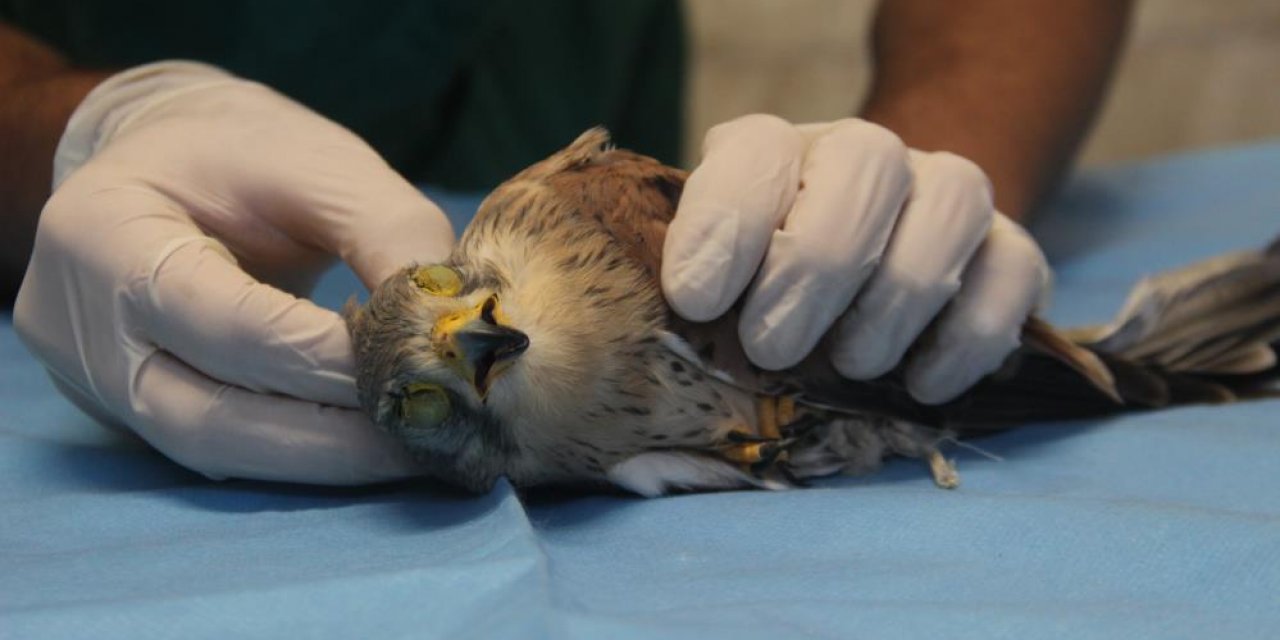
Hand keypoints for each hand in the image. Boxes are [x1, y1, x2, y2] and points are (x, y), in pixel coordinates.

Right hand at [14, 62, 453, 483]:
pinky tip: (370, 445)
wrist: (161, 168)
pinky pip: (222, 449)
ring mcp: (101, 383)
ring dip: (324, 460)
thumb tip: (454, 324)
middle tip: (432, 435)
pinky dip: (302, 452)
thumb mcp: (316, 161)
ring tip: (414, 450)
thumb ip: (387, 231)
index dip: (332, 360)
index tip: (425, 371)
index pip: (229, 325)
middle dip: (334, 436)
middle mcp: (84, 328)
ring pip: (215, 451)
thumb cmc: (241, 155)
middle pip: (210, 415)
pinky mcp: (137, 415)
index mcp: (107, 237)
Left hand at [662, 114, 1049, 403]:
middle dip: (813, 269)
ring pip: (948, 214)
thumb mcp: (714, 276)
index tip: (698, 300)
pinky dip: (966, 338)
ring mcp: (946, 195)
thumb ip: (699, 287)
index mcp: (778, 151)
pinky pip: (1012, 275)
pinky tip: (920, 383)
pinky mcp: (1008, 249)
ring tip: (850, 364)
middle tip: (771, 348)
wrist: (867, 261)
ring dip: (893, 302)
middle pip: (866, 171)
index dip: (727, 223)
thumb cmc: (766, 286)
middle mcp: (867, 154)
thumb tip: (688, 328)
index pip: (758, 152)